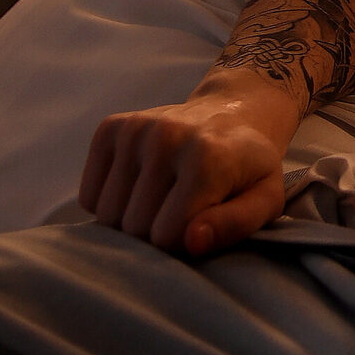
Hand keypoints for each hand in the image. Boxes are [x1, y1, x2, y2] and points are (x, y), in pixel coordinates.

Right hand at [79, 87, 292, 256]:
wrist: (233, 113)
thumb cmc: (248, 168)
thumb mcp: (265, 199)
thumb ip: (236, 224)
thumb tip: (192, 242)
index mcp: (208, 158)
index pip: (167, 236)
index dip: (184, 241)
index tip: (203, 221)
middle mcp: (167, 137)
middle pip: (134, 227)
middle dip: (156, 232)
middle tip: (183, 209)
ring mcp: (135, 129)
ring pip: (106, 216)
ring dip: (131, 219)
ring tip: (164, 197)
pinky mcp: (111, 128)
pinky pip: (89, 196)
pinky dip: (110, 202)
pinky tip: (141, 184)